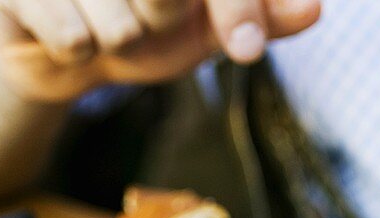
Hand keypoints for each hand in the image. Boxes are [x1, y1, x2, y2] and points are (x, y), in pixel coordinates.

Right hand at [0, 0, 320, 101]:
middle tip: (146, 16)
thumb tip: (313, 7)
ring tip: (103, 21)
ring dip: (119, 40)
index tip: (247, 50)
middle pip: (168, 1)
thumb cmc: (151, 23)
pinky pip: (73, 37)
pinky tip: (66, 28)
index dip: (236, 11)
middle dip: (164, 23)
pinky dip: (76, 47)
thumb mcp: (215, 23)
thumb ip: (266, 16)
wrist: (67, 45)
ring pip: (121, 26)